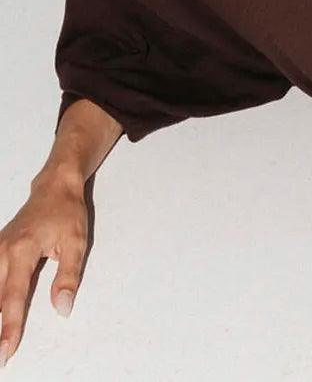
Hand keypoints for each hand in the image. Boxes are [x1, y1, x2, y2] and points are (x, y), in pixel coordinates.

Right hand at [0, 173, 88, 365]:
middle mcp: (2, 252)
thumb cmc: (67, 213)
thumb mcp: (76, 242)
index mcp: (22, 251)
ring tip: (0, 337)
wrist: (55, 186)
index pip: (13, 297)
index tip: (6, 350)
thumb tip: (62, 309)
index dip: (9, 327)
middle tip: (0, 355)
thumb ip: (68, 277)